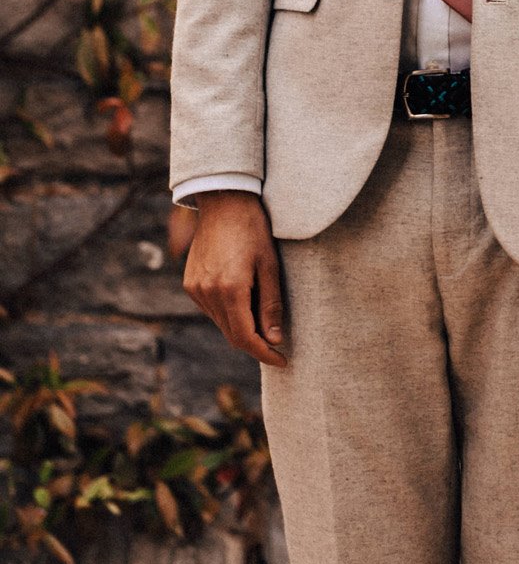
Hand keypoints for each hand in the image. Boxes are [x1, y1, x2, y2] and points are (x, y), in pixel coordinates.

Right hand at [181, 191, 288, 366]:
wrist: (224, 202)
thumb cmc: (254, 229)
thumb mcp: (270, 265)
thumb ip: (271, 304)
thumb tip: (275, 339)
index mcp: (230, 290)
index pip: (246, 337)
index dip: (264, 353)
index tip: (282, 361)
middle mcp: (207, 293)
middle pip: (232, 335)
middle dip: (255, 344)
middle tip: (277, 348)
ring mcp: (195, 289)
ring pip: (221, 323)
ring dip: (241, 329)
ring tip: (264, 323)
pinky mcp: (190, 284)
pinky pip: (211, 310)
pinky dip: (228, 314)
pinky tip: (243, 302)